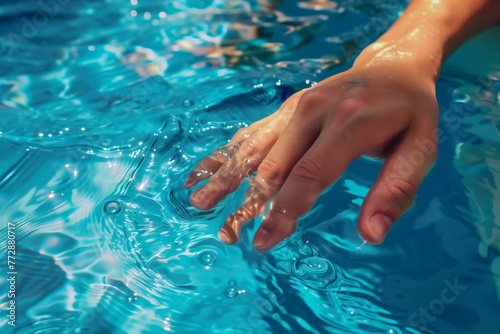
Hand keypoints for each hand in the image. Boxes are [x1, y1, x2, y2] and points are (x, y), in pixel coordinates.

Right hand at [184, 64, 438, 250]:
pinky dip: (225, 153)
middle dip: (247, 203)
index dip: (285, 211)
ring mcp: (295, 107)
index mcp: (349, 122)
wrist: (391, 67)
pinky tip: (202, 170)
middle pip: (272, 164)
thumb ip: (396, 191)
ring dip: (226, 177)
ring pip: (253, 147)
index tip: (264, 241)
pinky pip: (251, 133)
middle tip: (226, 235)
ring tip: (200, 202)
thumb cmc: (409, 112)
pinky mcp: (286, 108)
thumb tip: (371, 235)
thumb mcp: (422, 148)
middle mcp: (314, 111)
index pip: (310, 173)